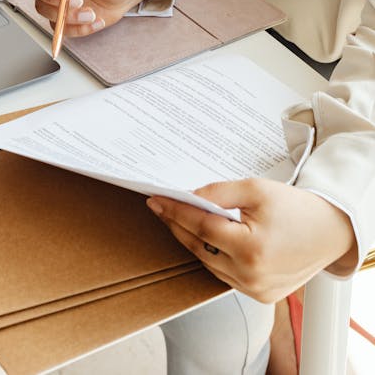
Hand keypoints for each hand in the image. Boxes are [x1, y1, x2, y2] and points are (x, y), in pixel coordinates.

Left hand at [146, 179, 356, 301]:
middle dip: (177, 225)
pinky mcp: (260, 296)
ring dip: (192, 242)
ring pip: (209, 263)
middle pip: (200, 248)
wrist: (329, 231)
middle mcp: (251, 276)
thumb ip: (218, 194)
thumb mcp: (255, 190)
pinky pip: (224, 274)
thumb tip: (188, 197)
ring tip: (177, 219)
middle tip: (160, 207)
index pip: (200, 228)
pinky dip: (211, 256)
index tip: (156, 199)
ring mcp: (255, 290)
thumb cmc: (295, 207)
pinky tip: (202, 238)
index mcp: (251, 249)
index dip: (175, 212)